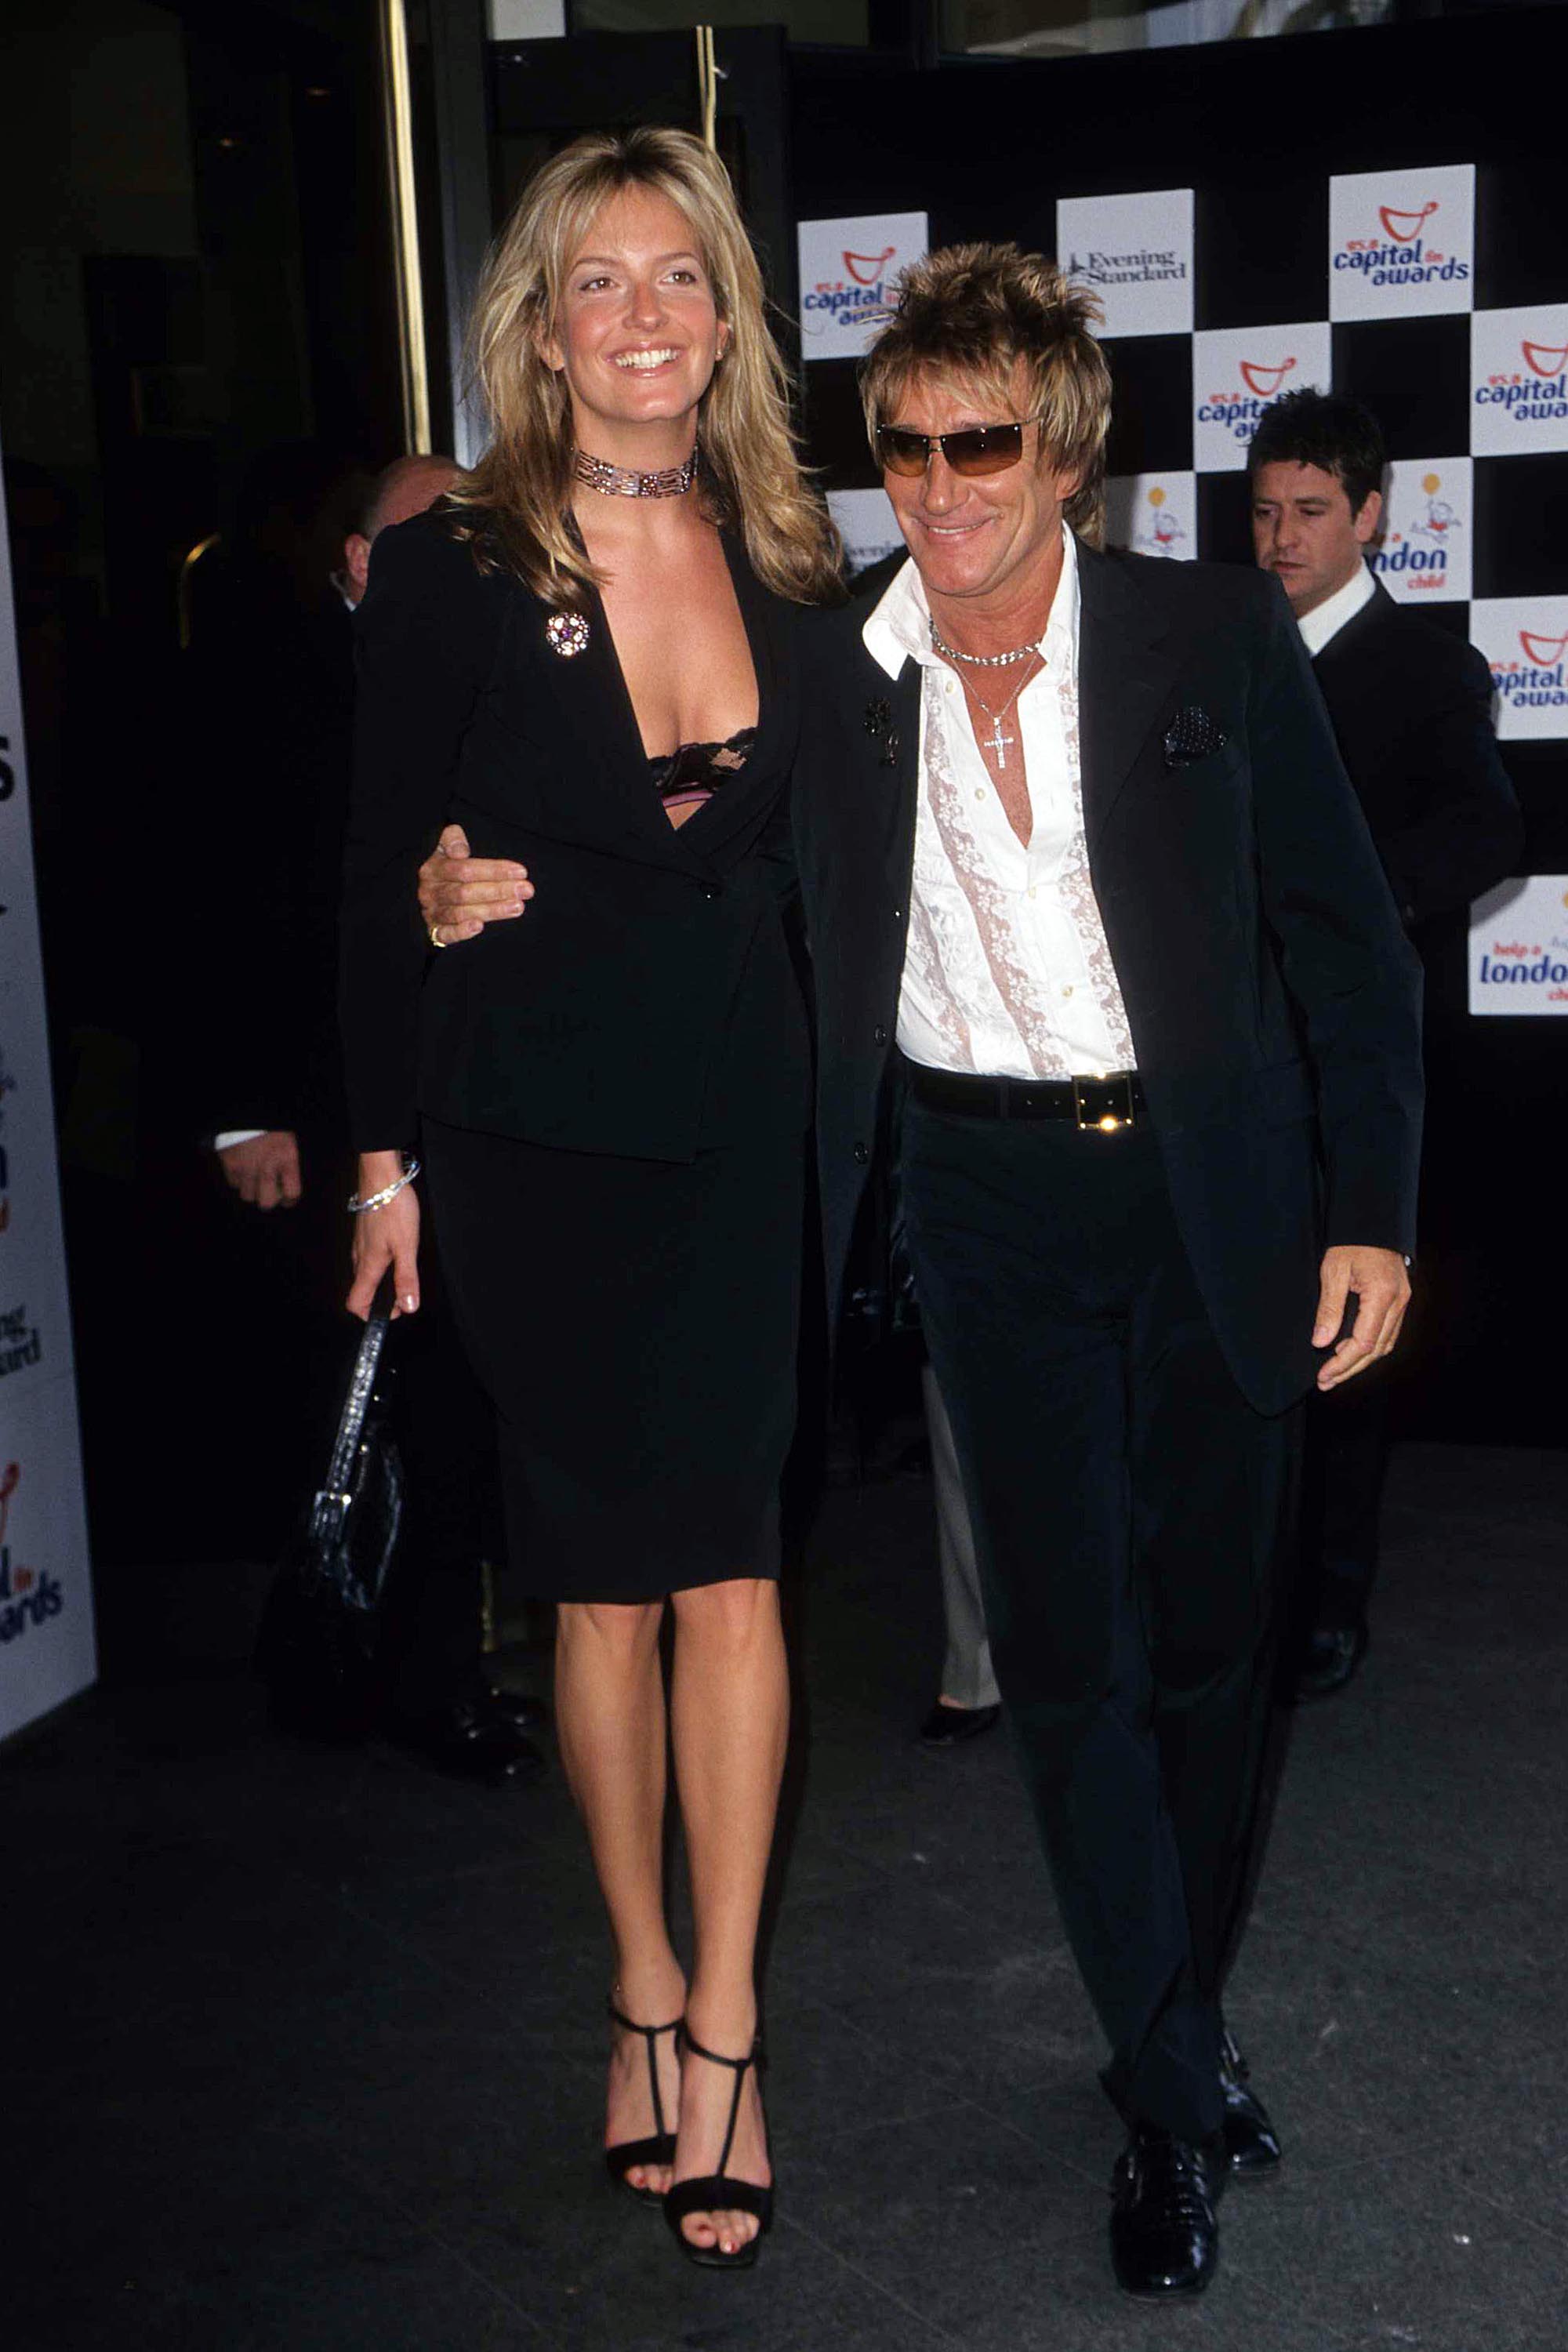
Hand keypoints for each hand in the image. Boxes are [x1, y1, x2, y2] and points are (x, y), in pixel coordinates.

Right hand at [219, 1130, 301, 1210]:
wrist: (248, 1112)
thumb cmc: (272, 1127)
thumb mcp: (289, 1141)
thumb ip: (289, 1164)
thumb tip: (286, 1186)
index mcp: (287, 1159)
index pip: (292, 1194)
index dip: (290, 1199)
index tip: (287, 1196)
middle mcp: (267, 1167)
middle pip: (267, 1203)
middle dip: (269, 1199)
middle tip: (269, 1191)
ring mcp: (246, 1167)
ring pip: (248, 1196)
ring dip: (252, 1190)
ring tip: (255, 1178)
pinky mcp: (230, 1165)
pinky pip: (234, 1184)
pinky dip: (239, 1180)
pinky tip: (244, 1170)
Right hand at [347, 1155, 419, 1318]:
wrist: (381, 1176)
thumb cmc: (393, 1208)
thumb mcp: (407, 1246)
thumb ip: (406, 1278)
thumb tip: (408, 1306)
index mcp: (367, 1266)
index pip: (356, 1303)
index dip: (372, 1315)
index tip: (396, 1310)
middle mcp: (359, 1258)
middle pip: (362, 1290)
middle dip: (382, 1299)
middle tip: (407, 1291)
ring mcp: (360, 1245)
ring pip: (366, 1274)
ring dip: (383, 1281)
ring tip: (406, 1271)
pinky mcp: (365, 1233)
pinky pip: (369, 1258)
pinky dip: (382, 1265)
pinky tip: (399, 1252)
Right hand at [418, 823, 531, 947]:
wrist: (430, 892)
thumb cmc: (446, 866)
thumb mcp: (445, 846)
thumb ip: (452, 839)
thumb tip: (460, 851)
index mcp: (433, 869)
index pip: (465, 869)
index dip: (493, 870)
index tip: (521, 872)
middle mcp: (431, 891)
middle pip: (466, 892)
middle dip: (499, 891)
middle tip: (526, 890)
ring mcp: (432, 912)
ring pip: (461, 913)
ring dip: (491, 910)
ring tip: (518, 906)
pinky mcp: (434, 931)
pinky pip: (446, 934)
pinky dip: (462, 932)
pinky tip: (480, 926)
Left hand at [1312, 1244, 1409, 1390]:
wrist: (1373, 1221)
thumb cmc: (1352, 1242)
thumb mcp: (1333, 1271)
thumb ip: (1329, 1309)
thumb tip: (1320, 1342)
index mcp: (1382, 1296)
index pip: (1364, 1342)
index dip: (1343, 1363)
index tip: (1324, 1375)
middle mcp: (1398, 1302)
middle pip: (1376, 1349)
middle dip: (1350, 1369)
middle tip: (1326, 1382)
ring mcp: (1402, 1302)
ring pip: (1385, 1344)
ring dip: (1360, 1361)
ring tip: (1335, 1372)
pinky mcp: (1399, 1300)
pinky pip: (1388, 1332)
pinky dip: (1370, 1347)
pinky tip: (1349, 1352)